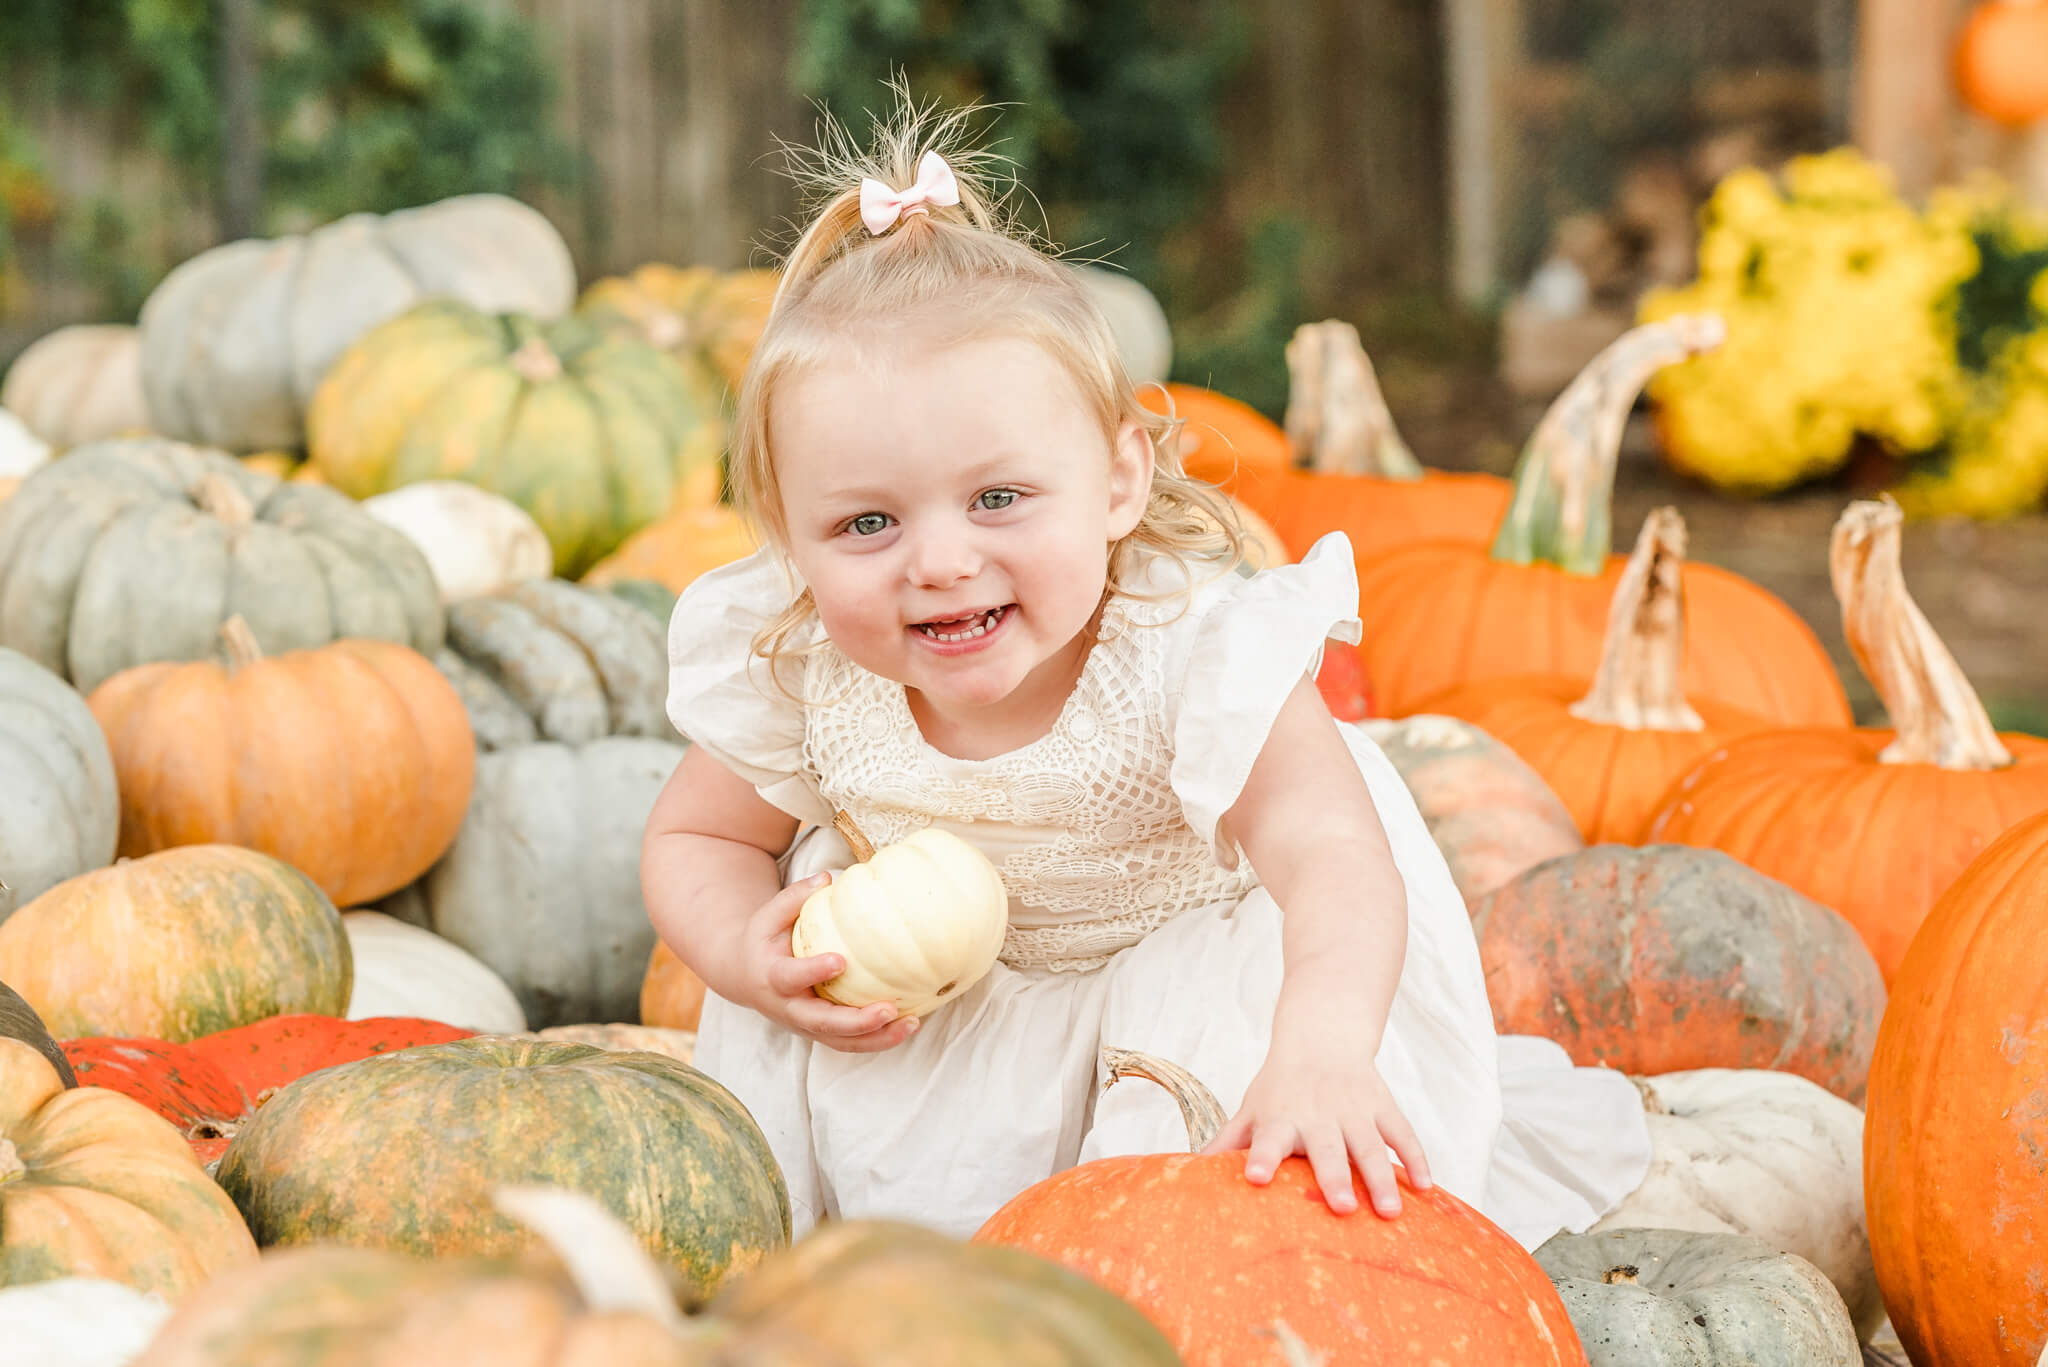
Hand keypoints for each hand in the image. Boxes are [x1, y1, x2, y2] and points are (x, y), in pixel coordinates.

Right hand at [734, 872, 918, 1052]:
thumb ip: (795, 897)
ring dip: (877, 1038)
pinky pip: (850, 1042)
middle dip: (856, 1022)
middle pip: (823, 1023)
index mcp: (772, 977)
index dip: (813, 972)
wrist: (744, 977)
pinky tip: (909, 1025)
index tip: (839, 962)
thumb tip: (828, 878)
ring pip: (841, 1041)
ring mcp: (805, 1025)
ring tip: (911, 1024)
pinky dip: (879, 1039)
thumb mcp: (769, 915)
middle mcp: (789, 1008)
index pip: (791, 978)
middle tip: (889, 1010)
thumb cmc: (764, 940)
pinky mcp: (820, 1033)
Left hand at [1200, 1037, 1431, 1217]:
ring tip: (1390, 1212)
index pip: (1269, 1139)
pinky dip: (1416, 1158)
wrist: (1322, 1036)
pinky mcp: (1382, 1106)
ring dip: (1381, 1178)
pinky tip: (1426, 1188)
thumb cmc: (1280, 1085)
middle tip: (1342, 1208)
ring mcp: (1354, 1109)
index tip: (1254, 1177)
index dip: (1261, 1156)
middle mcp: (1319, 1115)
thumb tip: (1191, 1174)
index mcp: (1282, 1118)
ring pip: (1370, 1145)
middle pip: (1327, 1148)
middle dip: (1335, 1176)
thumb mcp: (1252, 1109)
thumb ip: (1230, 1143)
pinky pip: (1402, 1133)